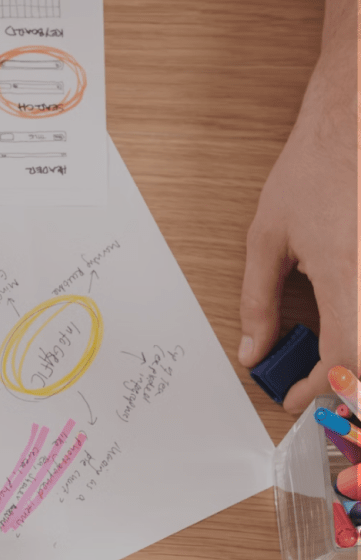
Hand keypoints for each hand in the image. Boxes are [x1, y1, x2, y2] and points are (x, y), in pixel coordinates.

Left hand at [238, 27, 358, 412]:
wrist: (355, 118)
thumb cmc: (315, 168)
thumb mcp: (268, 238)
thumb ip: (258, 302)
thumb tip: (253, 351)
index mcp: (350, 276)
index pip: (345, 362)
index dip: (319, 391)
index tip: (293, 397)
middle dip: (347, 387)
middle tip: (315, 389)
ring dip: (357, 360)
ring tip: (330, 366)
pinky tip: (344, 328)